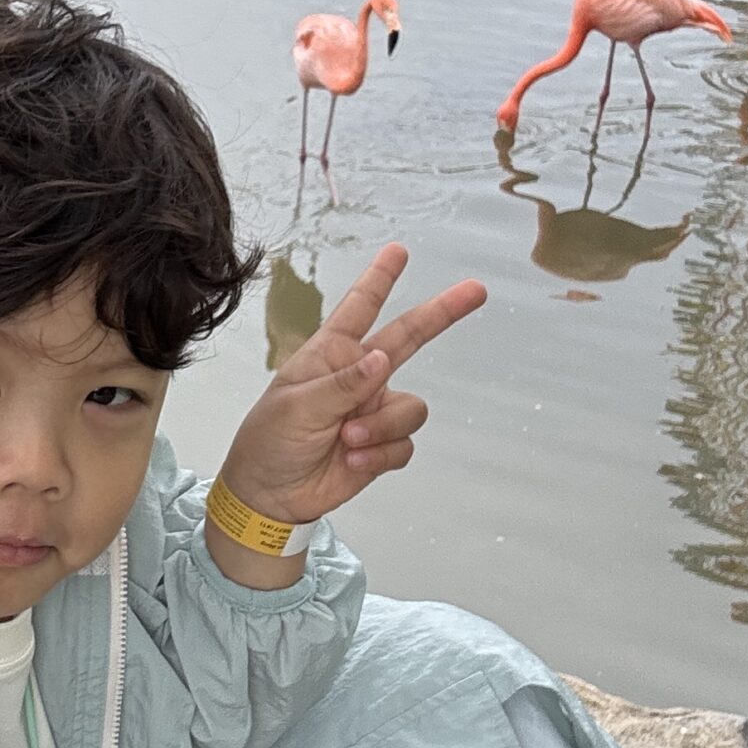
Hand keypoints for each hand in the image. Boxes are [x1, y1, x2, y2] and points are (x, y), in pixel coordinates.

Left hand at [219, 243, 483, 529]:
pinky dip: (381, 454)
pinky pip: (405, 444)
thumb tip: (382, 359)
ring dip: (382, 427)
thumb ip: (342, 383)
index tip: (399, 251)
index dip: (380, 279)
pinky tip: (352, 462)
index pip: (359, 309)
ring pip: (411, 408)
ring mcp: (373, 410)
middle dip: (442, 314)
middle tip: (476, 290)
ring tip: (347, 440)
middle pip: (409, 338)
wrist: (271, 496)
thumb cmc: (270, 441)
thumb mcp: (297, 406)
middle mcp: (359, 376)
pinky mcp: (382, 445)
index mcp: (330, 355)